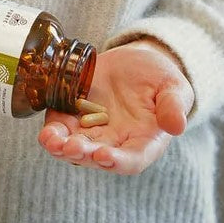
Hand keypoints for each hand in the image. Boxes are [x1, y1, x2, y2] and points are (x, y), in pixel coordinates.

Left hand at [36, 38, 194, 174]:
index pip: (132, 160)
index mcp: (144, 141)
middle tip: (71, 147)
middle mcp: (115, 142)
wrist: (135, 61)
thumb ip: (174, 105)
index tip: (105, 155)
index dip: (118, 161)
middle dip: (83, 154)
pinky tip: (46, 133)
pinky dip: (52, 133)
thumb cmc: (160, 78)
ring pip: (74, 148)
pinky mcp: (73, 116)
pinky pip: (60, 129)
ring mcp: (92, 131)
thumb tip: (177, 126)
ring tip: (52, 142)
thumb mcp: (174, 87)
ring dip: (61, 148)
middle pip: (97, 158)